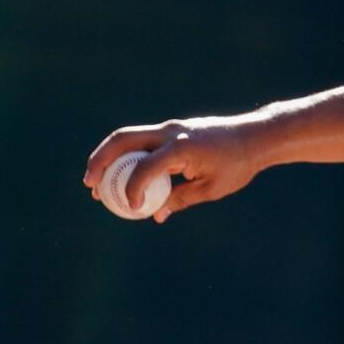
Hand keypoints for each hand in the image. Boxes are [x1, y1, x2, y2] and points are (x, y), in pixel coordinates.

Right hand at [83, 115, 267, 223]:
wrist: (255, 137)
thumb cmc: (237, 164)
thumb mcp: (211, 188)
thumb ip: (181, 200)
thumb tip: (156, 215)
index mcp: (182, 147)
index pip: (145, 167)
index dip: (133, 189)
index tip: (132, 208)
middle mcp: (170, 132)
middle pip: (122, 139)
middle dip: (100, 161)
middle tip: (89, 185)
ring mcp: (169, 128)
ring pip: (127, 137)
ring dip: (108, 158)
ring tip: (97, 184)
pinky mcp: (171, 130)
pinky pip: (141, 142)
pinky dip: (126, 157)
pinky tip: (120, 177)